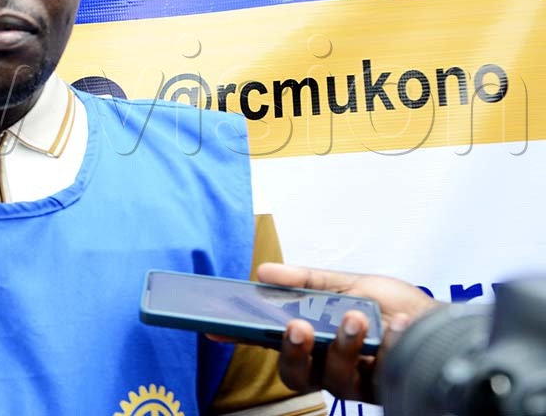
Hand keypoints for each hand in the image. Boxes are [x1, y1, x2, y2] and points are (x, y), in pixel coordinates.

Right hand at [255, 262, 438, 403]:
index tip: (216, 327)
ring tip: (355, 318)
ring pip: (333, 379)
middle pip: (294, 373)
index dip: (239, 337)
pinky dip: (387, 345)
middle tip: (297, 326)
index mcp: (311, 339)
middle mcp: (326, 365)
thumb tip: (264, 272)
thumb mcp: (349, 284)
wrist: (443, 324)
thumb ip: (308, 281)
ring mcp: (355, 380)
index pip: (268, 341)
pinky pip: (379, 372)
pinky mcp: (385, 388)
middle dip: (292, 351)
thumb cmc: (393, 306)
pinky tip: (396, 325)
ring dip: (342, 347)